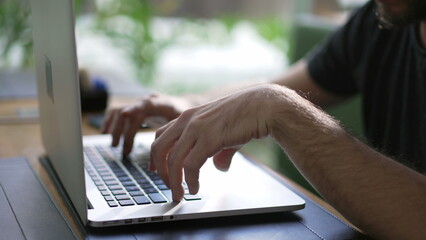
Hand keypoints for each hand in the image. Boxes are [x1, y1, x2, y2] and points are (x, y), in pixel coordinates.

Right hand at [101, 93, 192, 154]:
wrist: (185, 105)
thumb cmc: (187, 118)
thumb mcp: (186, 126)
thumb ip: (176, 137)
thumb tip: (167, 159)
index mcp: (164, 103)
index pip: (148, 103)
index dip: (136, 107)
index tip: (125, 114)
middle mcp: (149, 100)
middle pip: (130, 112)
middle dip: (125, 132)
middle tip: (125, 152)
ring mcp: (140, 102)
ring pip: (120, 111)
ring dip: (116, 129)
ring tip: (115, 145)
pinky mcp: (135, 107)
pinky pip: (117, 111)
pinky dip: (110, 121)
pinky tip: (106, 133)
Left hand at [151, 84, 279, 200]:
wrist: (263, 106)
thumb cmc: (246, 116)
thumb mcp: (224, 131)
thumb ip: (218, 150)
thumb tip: (219, 167)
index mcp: (188, 116)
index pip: (161, 135)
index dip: (155, 155)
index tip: (156, 170)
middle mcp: (187, 120)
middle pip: (158, 147)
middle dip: (160, 170)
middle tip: (167, 185)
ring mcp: (196, 128)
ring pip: (172, 159)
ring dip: (173, 181)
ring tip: (179, 194)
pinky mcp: (208, 138)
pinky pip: (190, 165)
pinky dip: (189, 180)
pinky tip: (194, 188)